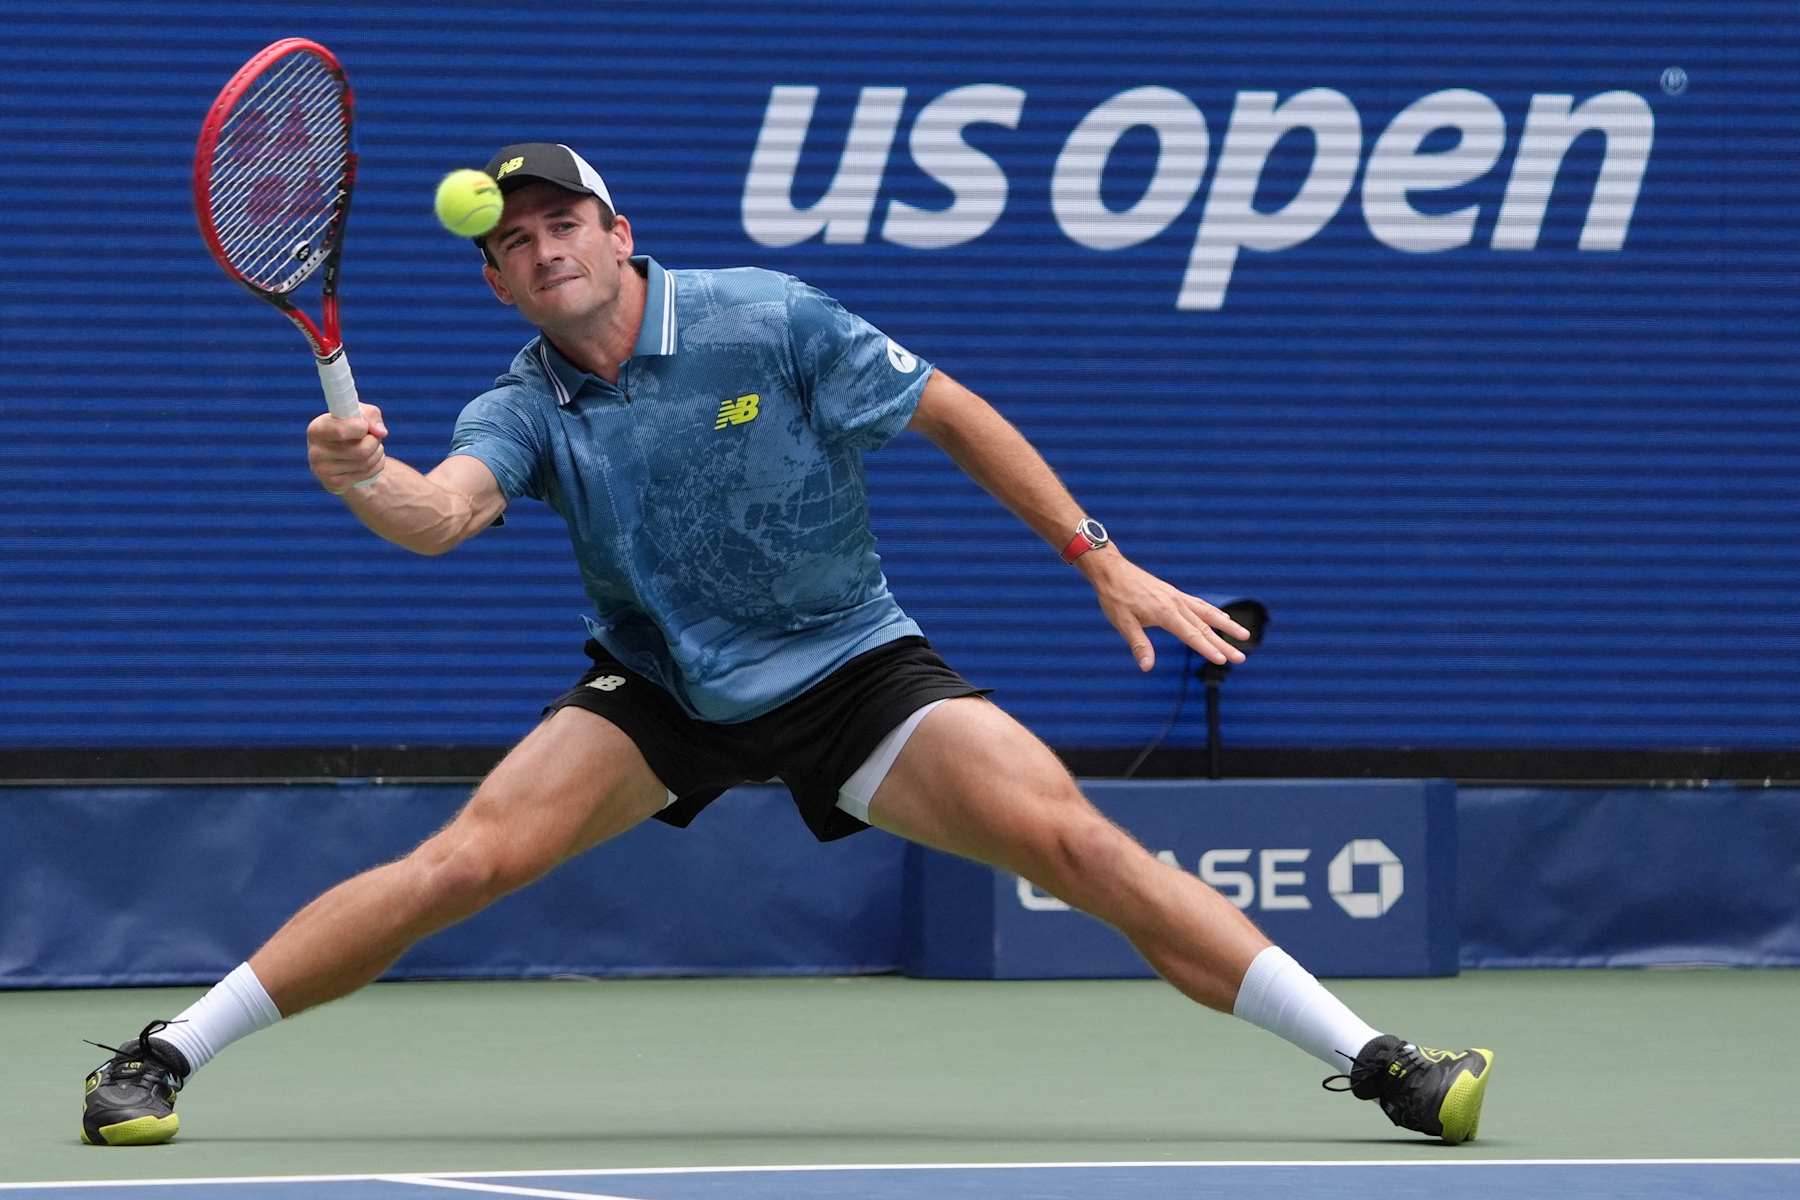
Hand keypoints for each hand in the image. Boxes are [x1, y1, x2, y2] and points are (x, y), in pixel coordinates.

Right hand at [307, 404, 387, 493]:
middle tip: (373, 438)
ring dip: (378, 453)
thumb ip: (371, 415)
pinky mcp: (334, 485)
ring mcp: (323, 471)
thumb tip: (380, 432)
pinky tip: (369, 461)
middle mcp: (315, 452)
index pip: (341, 432)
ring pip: (366, 463)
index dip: (362, 428)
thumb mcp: (360, 414)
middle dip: (375, 442)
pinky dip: (377, 466)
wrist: (343, 455)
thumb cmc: (351, 428)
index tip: (365, 426)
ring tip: (372, 448)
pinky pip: (367, 474)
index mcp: (316, 429)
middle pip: (361, 451)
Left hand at [1080, 551, 1251, 671]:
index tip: (1223, 660)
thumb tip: (1146, 667)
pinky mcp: (1174, 593)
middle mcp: (1176, 604)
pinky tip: (1221, 617)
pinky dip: (1213, 612)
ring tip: (1244, 635)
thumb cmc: (1115, 597)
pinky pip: (1199, 604)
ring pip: (1208, 613)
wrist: (1112, 570)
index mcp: (1165, 613)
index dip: (1208, 649)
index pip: (1192, 635)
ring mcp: (1177, 597)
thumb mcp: (1123, 623)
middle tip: (1241, 658)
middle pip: (1205, 627)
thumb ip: (1139, 645)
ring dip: (1227, 625)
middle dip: (1224, 644)